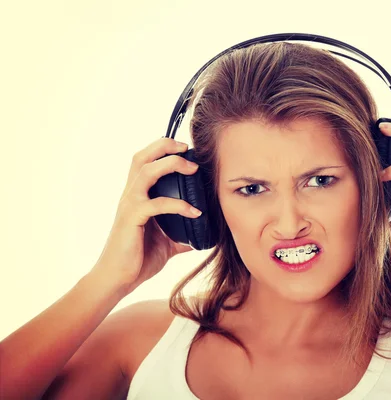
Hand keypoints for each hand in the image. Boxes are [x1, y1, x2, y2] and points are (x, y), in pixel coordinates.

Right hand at [90, 137, 202, 293]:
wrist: (118, 280)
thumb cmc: (138, 259)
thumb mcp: (168, 242)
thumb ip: (183, 233)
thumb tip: (205, 235)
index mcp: (137, 196)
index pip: (145, 161)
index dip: (162, 149)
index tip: (186, 149)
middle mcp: (131, 195)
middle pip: (142, 157)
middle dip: (164, 146)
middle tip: (187, 148)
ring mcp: (130, 205)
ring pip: (146, 171)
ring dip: (171, 164)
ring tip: (193, 169)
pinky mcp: (132, 219)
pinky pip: (156, 204)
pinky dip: (178, 204)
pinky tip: (194, 212)